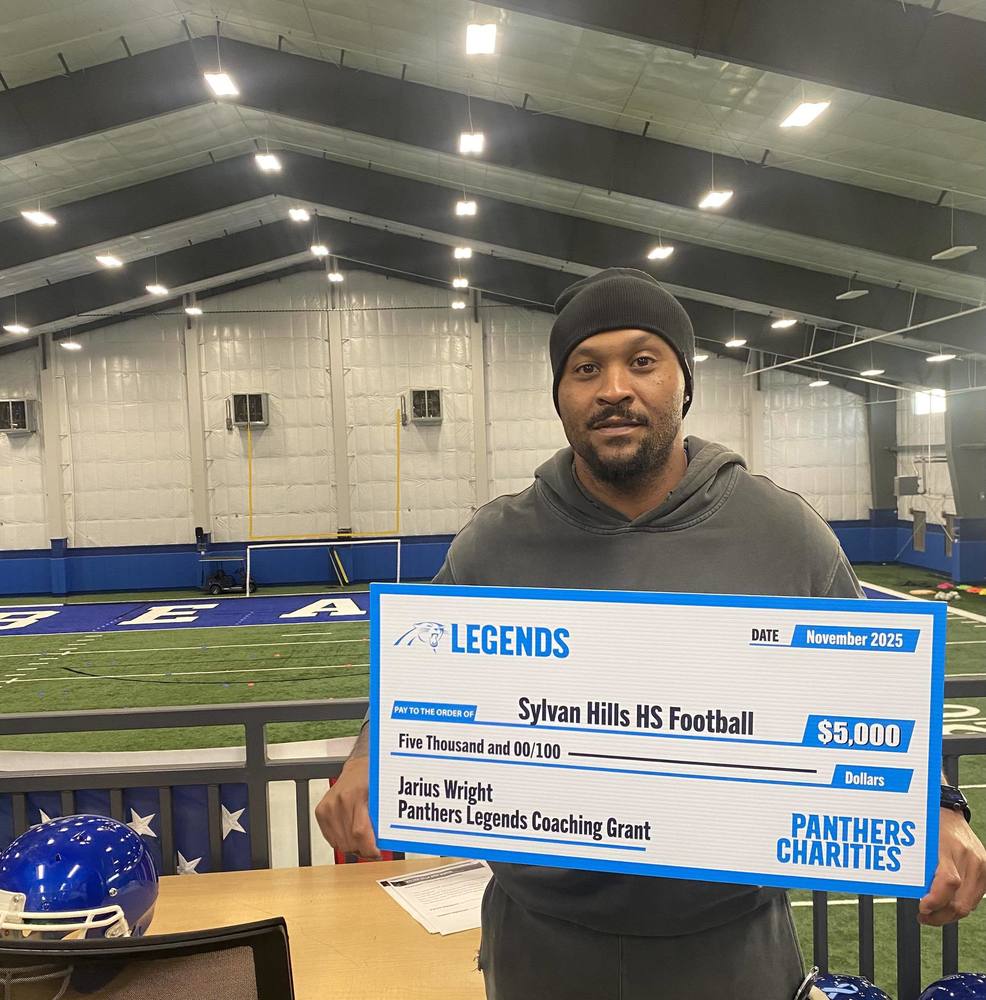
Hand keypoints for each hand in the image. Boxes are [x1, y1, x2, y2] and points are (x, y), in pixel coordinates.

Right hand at [314, 755, 380, 859]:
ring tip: (362, 839)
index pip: (359, 832)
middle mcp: (339, 801)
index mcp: (356, 796)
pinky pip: (331, 839)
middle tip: (372, 847)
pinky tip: (350, 832)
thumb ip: (381, 820)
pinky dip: (342, 841)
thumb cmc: (372, 779)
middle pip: (349, 841)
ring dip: (352, 846)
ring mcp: (328, 806)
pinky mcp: (320, 811)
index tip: (376, 853)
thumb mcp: (381, 797)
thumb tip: (382, 844)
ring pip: (339, 843)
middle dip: (363, 849)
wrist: (358, 767)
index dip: (369, 848)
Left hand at [918, 808, 985, 924]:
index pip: (948, 881)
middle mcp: (969, 857)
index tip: (922, 907)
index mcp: (949, 847)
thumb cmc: (929, 825)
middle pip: (960, 900)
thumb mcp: (919, 842)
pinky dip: (959, 903)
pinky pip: (974, 897)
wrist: (948, 811)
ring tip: (932, 912)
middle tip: (923, 915)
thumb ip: (919, 867)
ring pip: (968, 904)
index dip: (935, 900)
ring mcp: (981, 864)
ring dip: (949, 913)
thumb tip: (914, 895)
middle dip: (940, 915)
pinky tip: (946, 902)